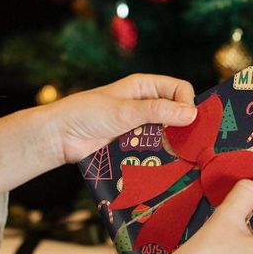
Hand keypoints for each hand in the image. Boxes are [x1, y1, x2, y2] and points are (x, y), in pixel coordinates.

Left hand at [44, 74, 196, 163]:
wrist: (60, 137)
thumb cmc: (87, 114)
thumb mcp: (125, 111)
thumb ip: (158, 112)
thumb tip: (191, 114)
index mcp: (145, 87)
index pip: (180, 89)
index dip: (188, 103)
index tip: (189, 122)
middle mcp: (146, 105)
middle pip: (177, 114)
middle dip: (184, 128)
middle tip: (191, 145)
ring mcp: (140, 126)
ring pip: (168, 134)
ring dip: (172, 145)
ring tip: (178, 158)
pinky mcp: (133, 145)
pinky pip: (154, 150)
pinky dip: (160, 157)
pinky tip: (164, 166)